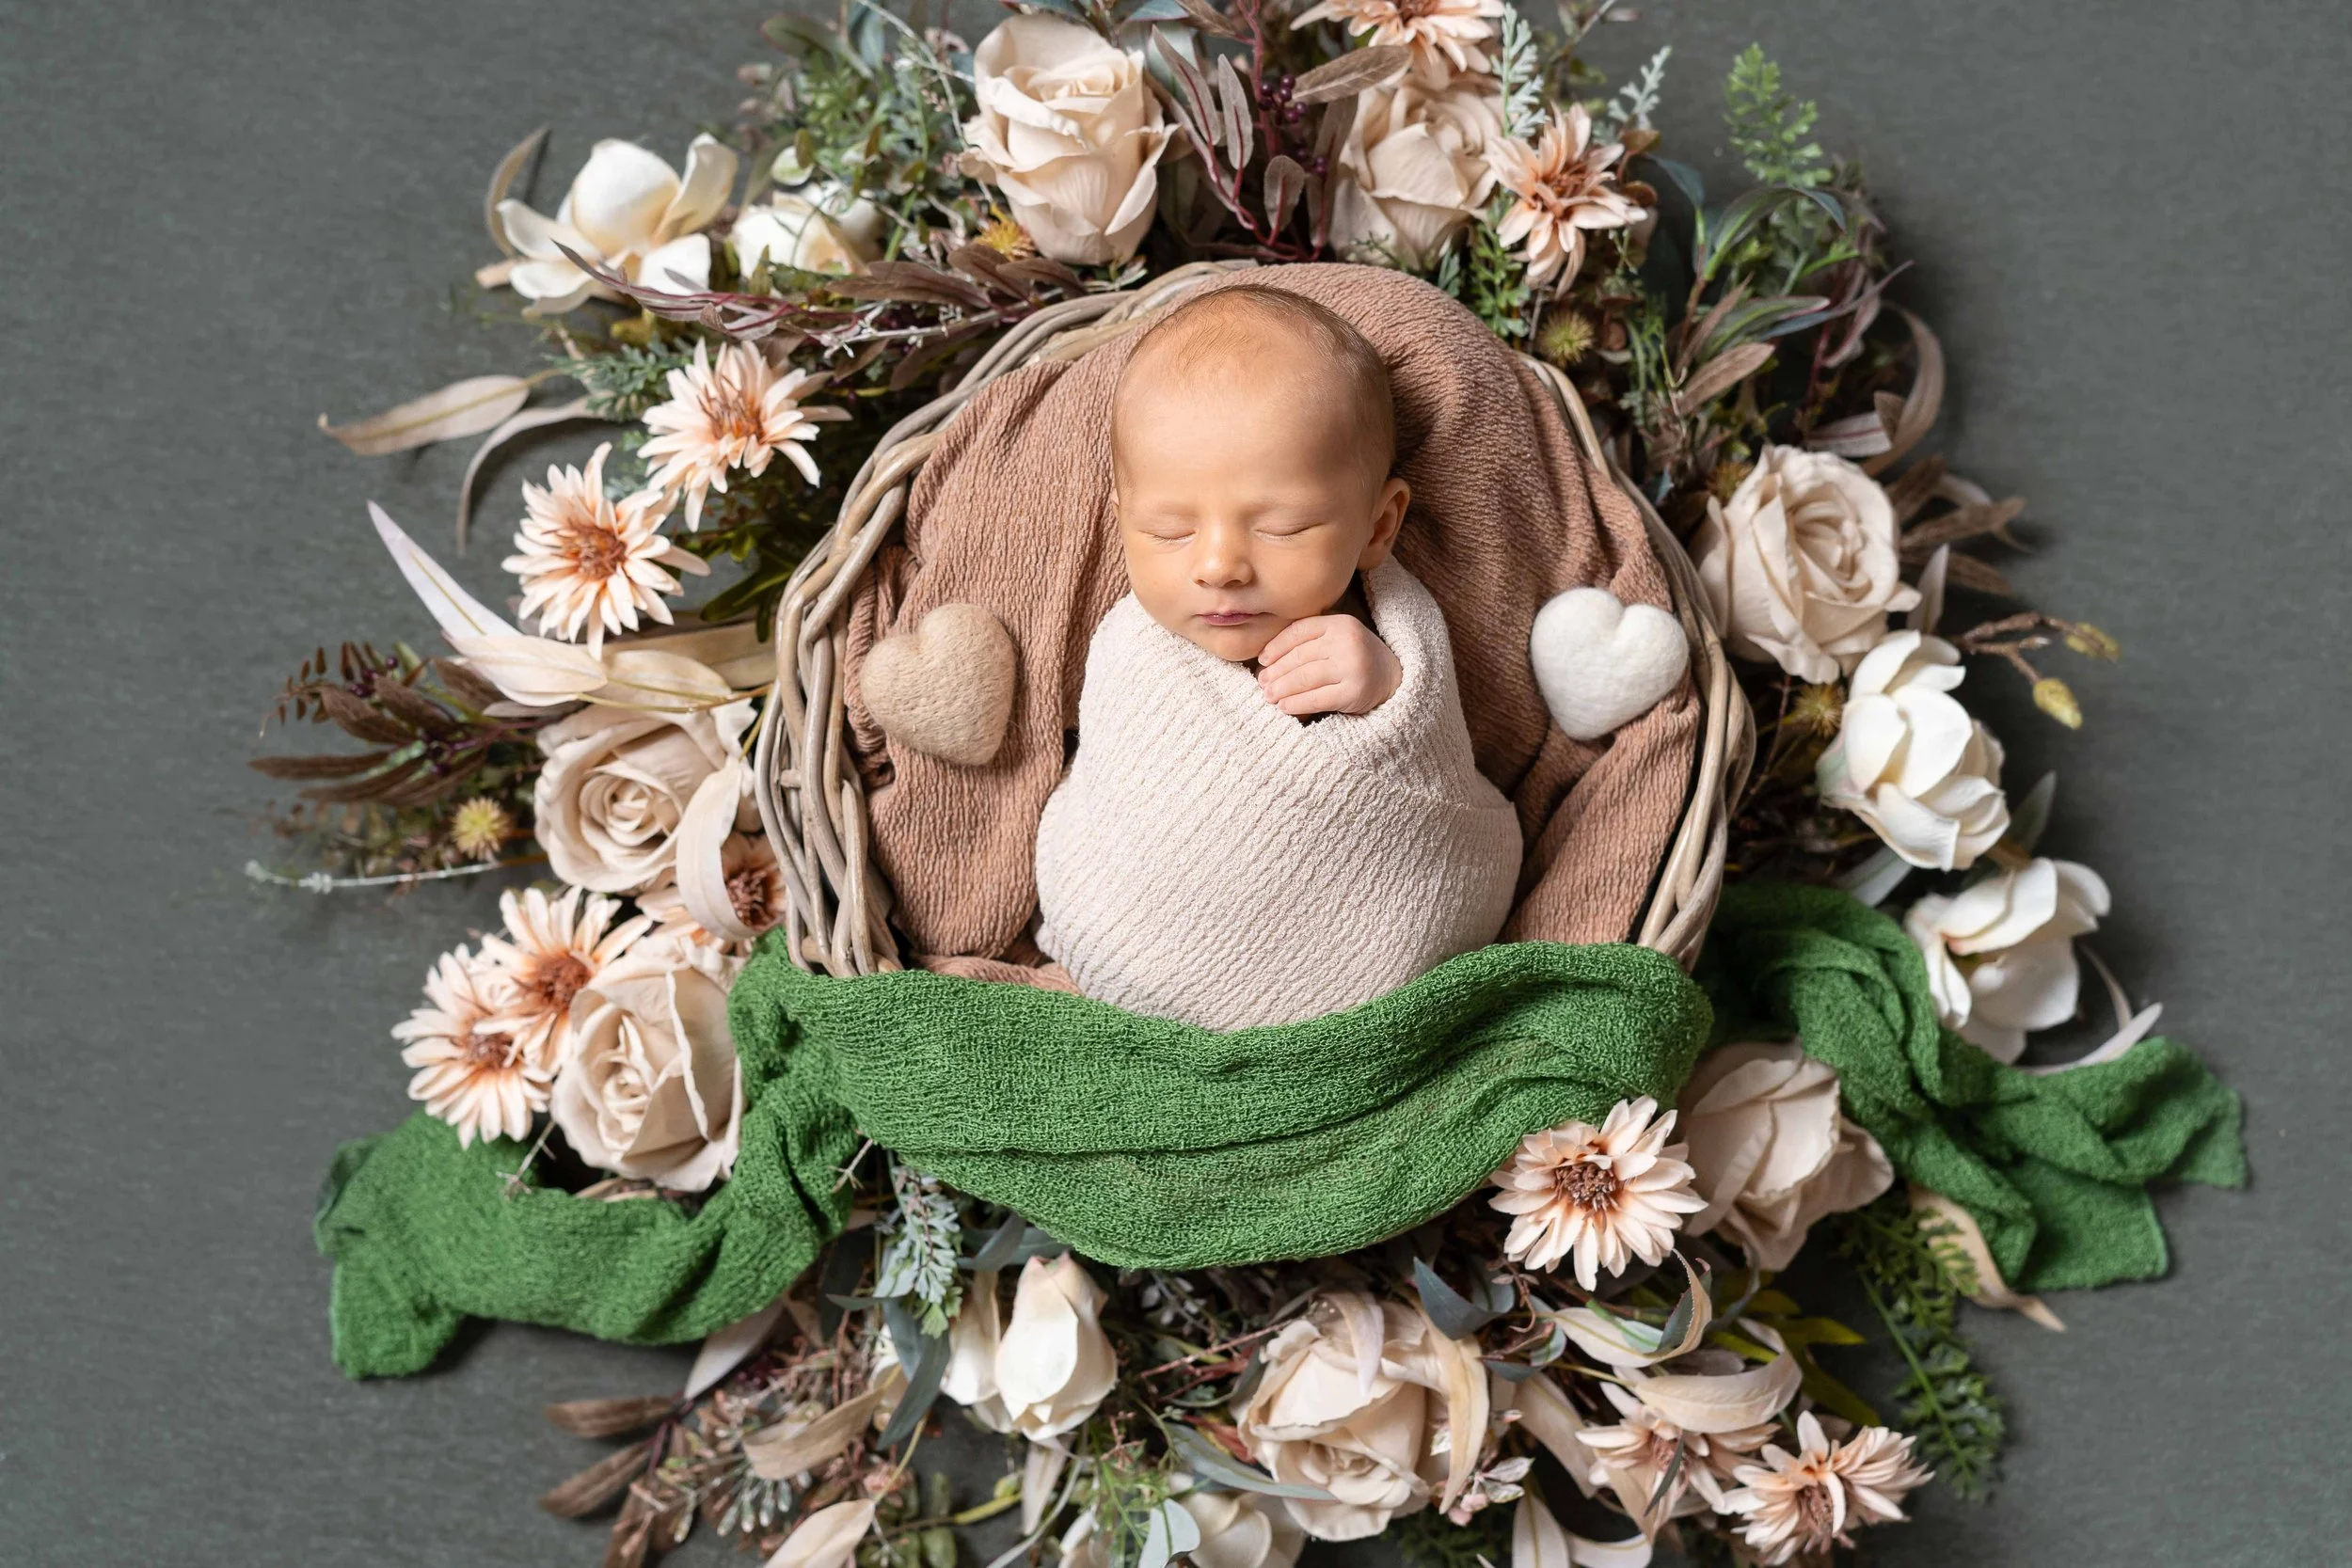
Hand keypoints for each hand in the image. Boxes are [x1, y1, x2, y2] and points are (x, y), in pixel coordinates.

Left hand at [1255, 614, 1402, 716]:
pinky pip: (1317, 699)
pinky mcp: (1354, 692)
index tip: (1262, 660)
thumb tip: (1266, 661)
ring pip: (1305, 678)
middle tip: (1263, 683)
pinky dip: (1297, 704)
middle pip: (1300, 657)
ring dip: (1282, 689)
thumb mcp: (1337, 638)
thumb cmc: (1355, 658)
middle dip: (1276, 672)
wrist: (1394, 677)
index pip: (1299, 631)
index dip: (1276, 646)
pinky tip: (1285, 707)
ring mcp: (1352, 667)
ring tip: (1269, 696)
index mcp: (1340, 623)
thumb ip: (1310, 640)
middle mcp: (1347, 641)